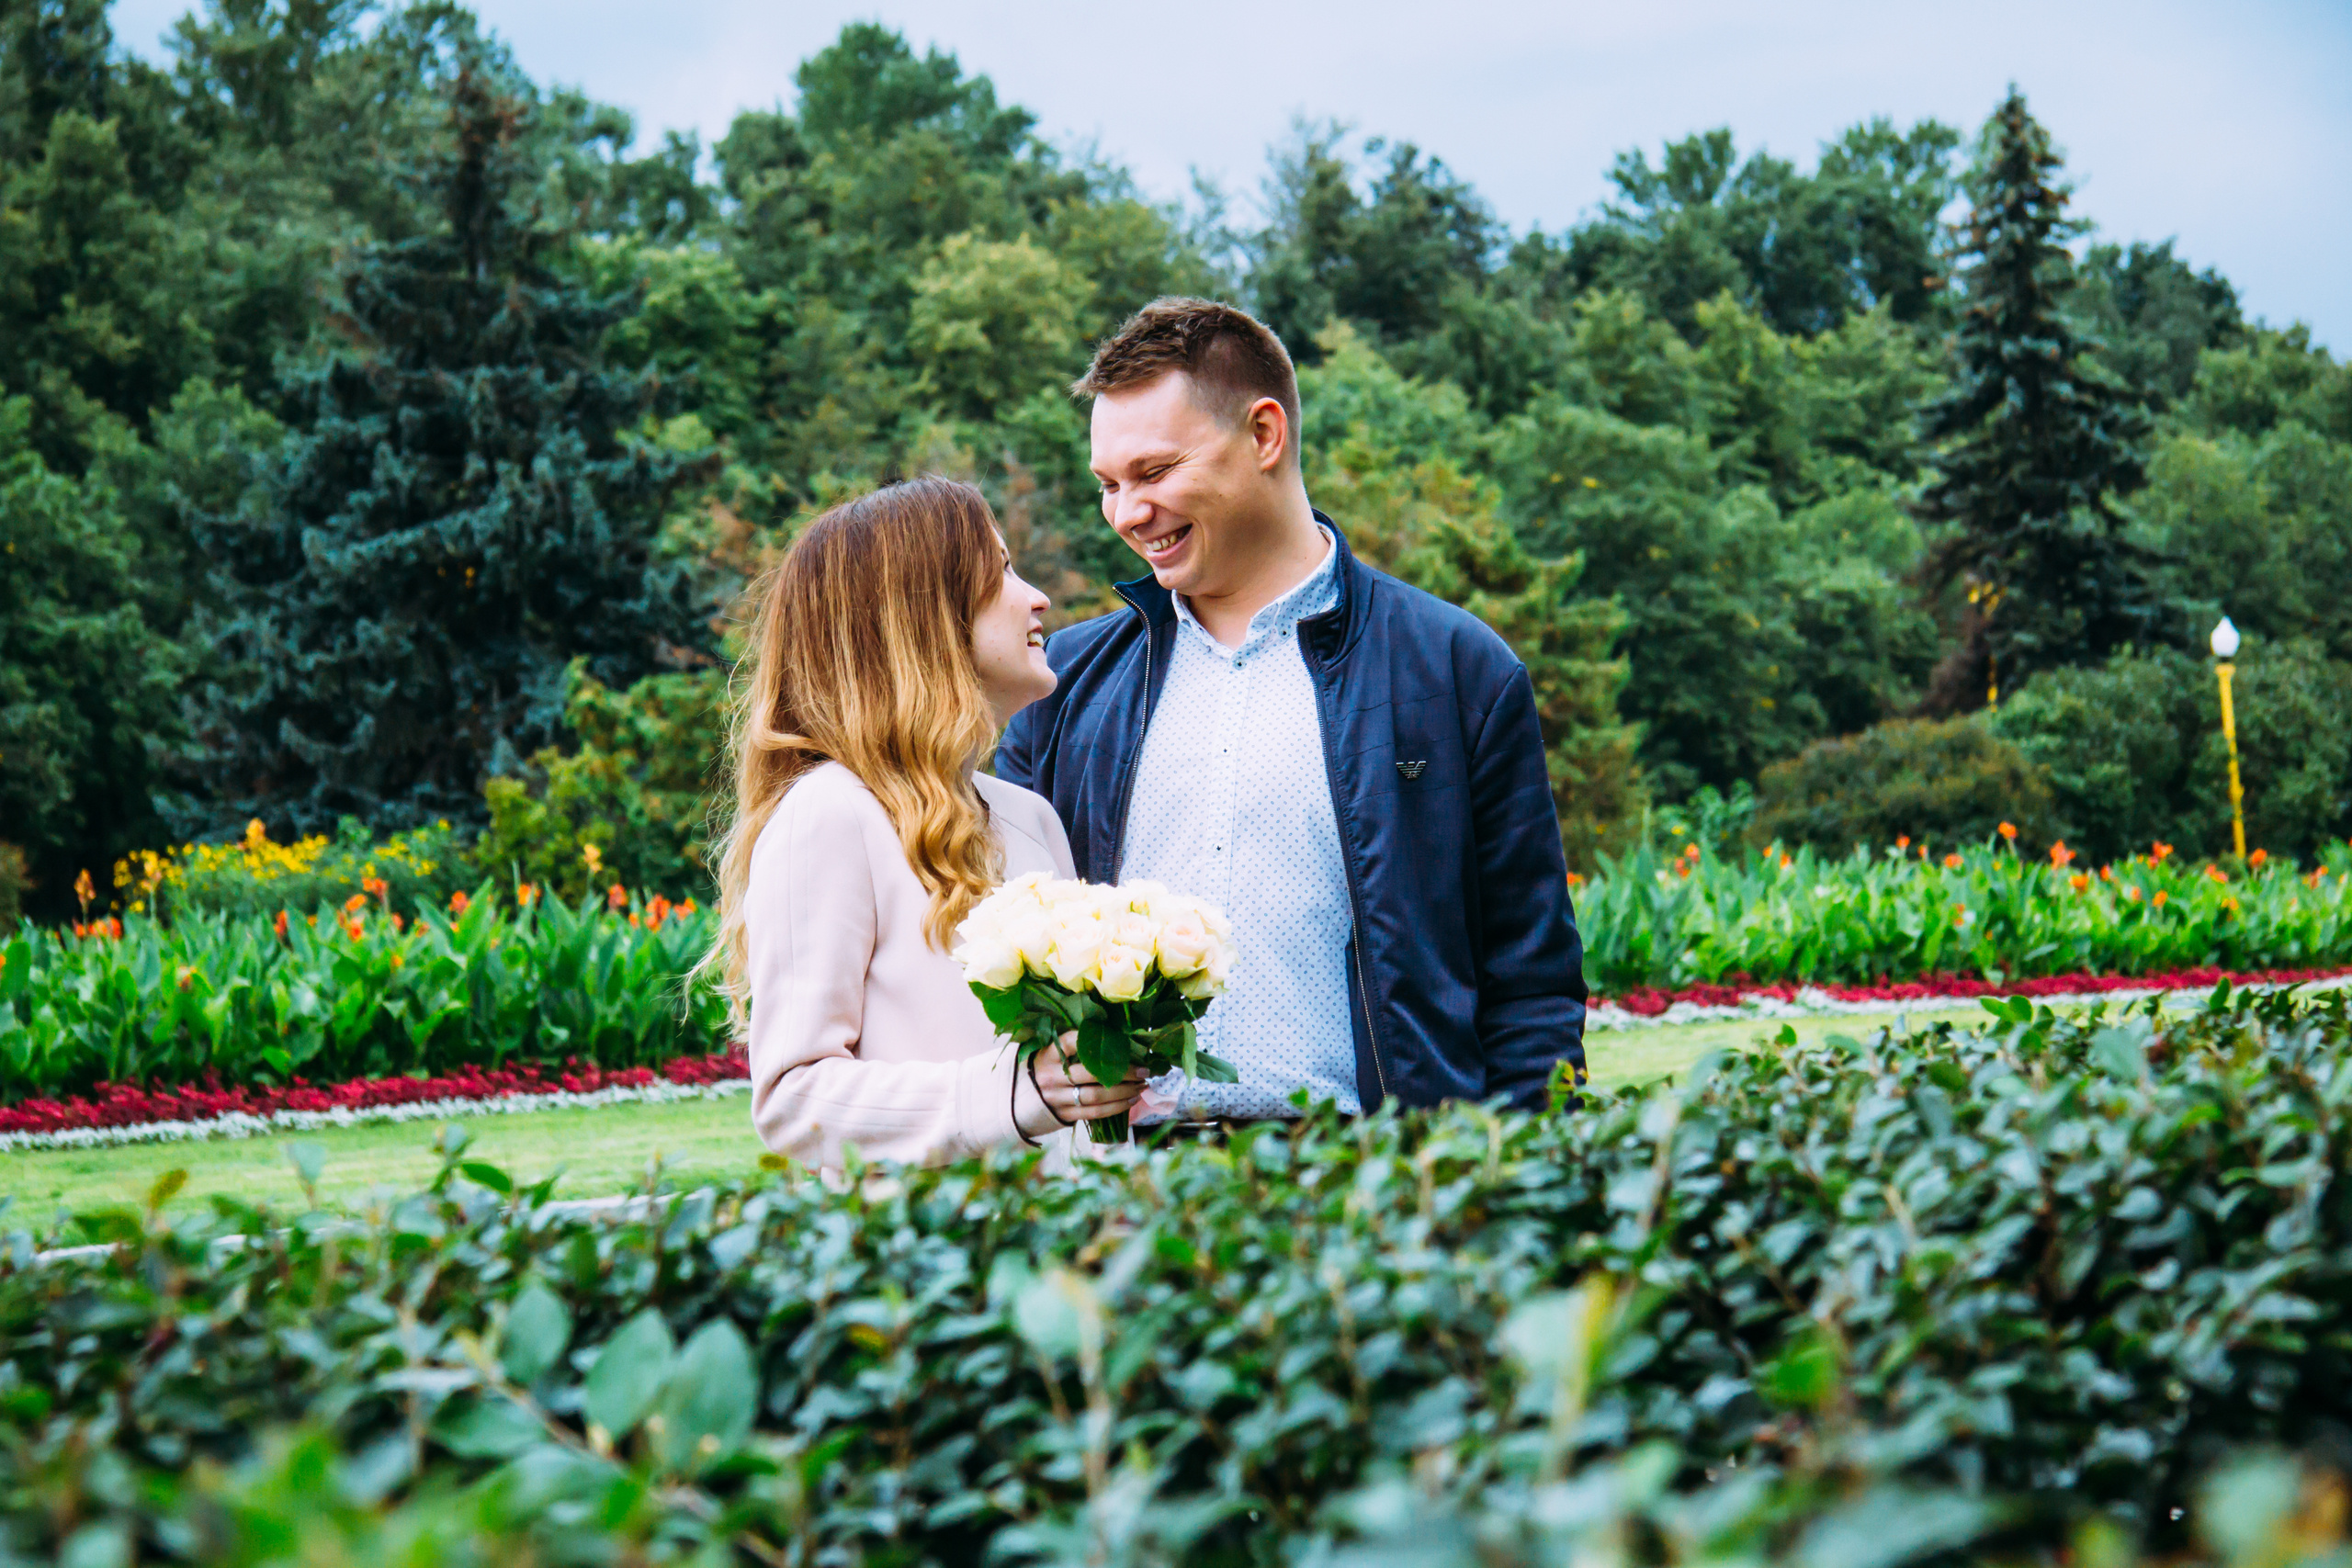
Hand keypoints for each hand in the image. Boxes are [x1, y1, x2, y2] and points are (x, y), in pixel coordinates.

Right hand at [1016, 1031, 1146, 1138]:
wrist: (1020, 1099)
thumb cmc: (1046, 1070)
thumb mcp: (1052, 1054)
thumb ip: (1075, 1048)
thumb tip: (1115, 1039)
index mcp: (1049, 1054)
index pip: (1071, 1042)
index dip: (1094, 1040)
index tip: (1119, 1041)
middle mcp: (1051, 1075)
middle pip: (1092, 1073)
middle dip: (1123, 1072)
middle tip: (1143, 1071)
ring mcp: (1057, 1097)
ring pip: (1096, 1095)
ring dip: (1123, 1091)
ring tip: (1141, 1086)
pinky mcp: (1064, 1115)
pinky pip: (1094, 1113)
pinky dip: (1116, 1108)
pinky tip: (1131, 1100)